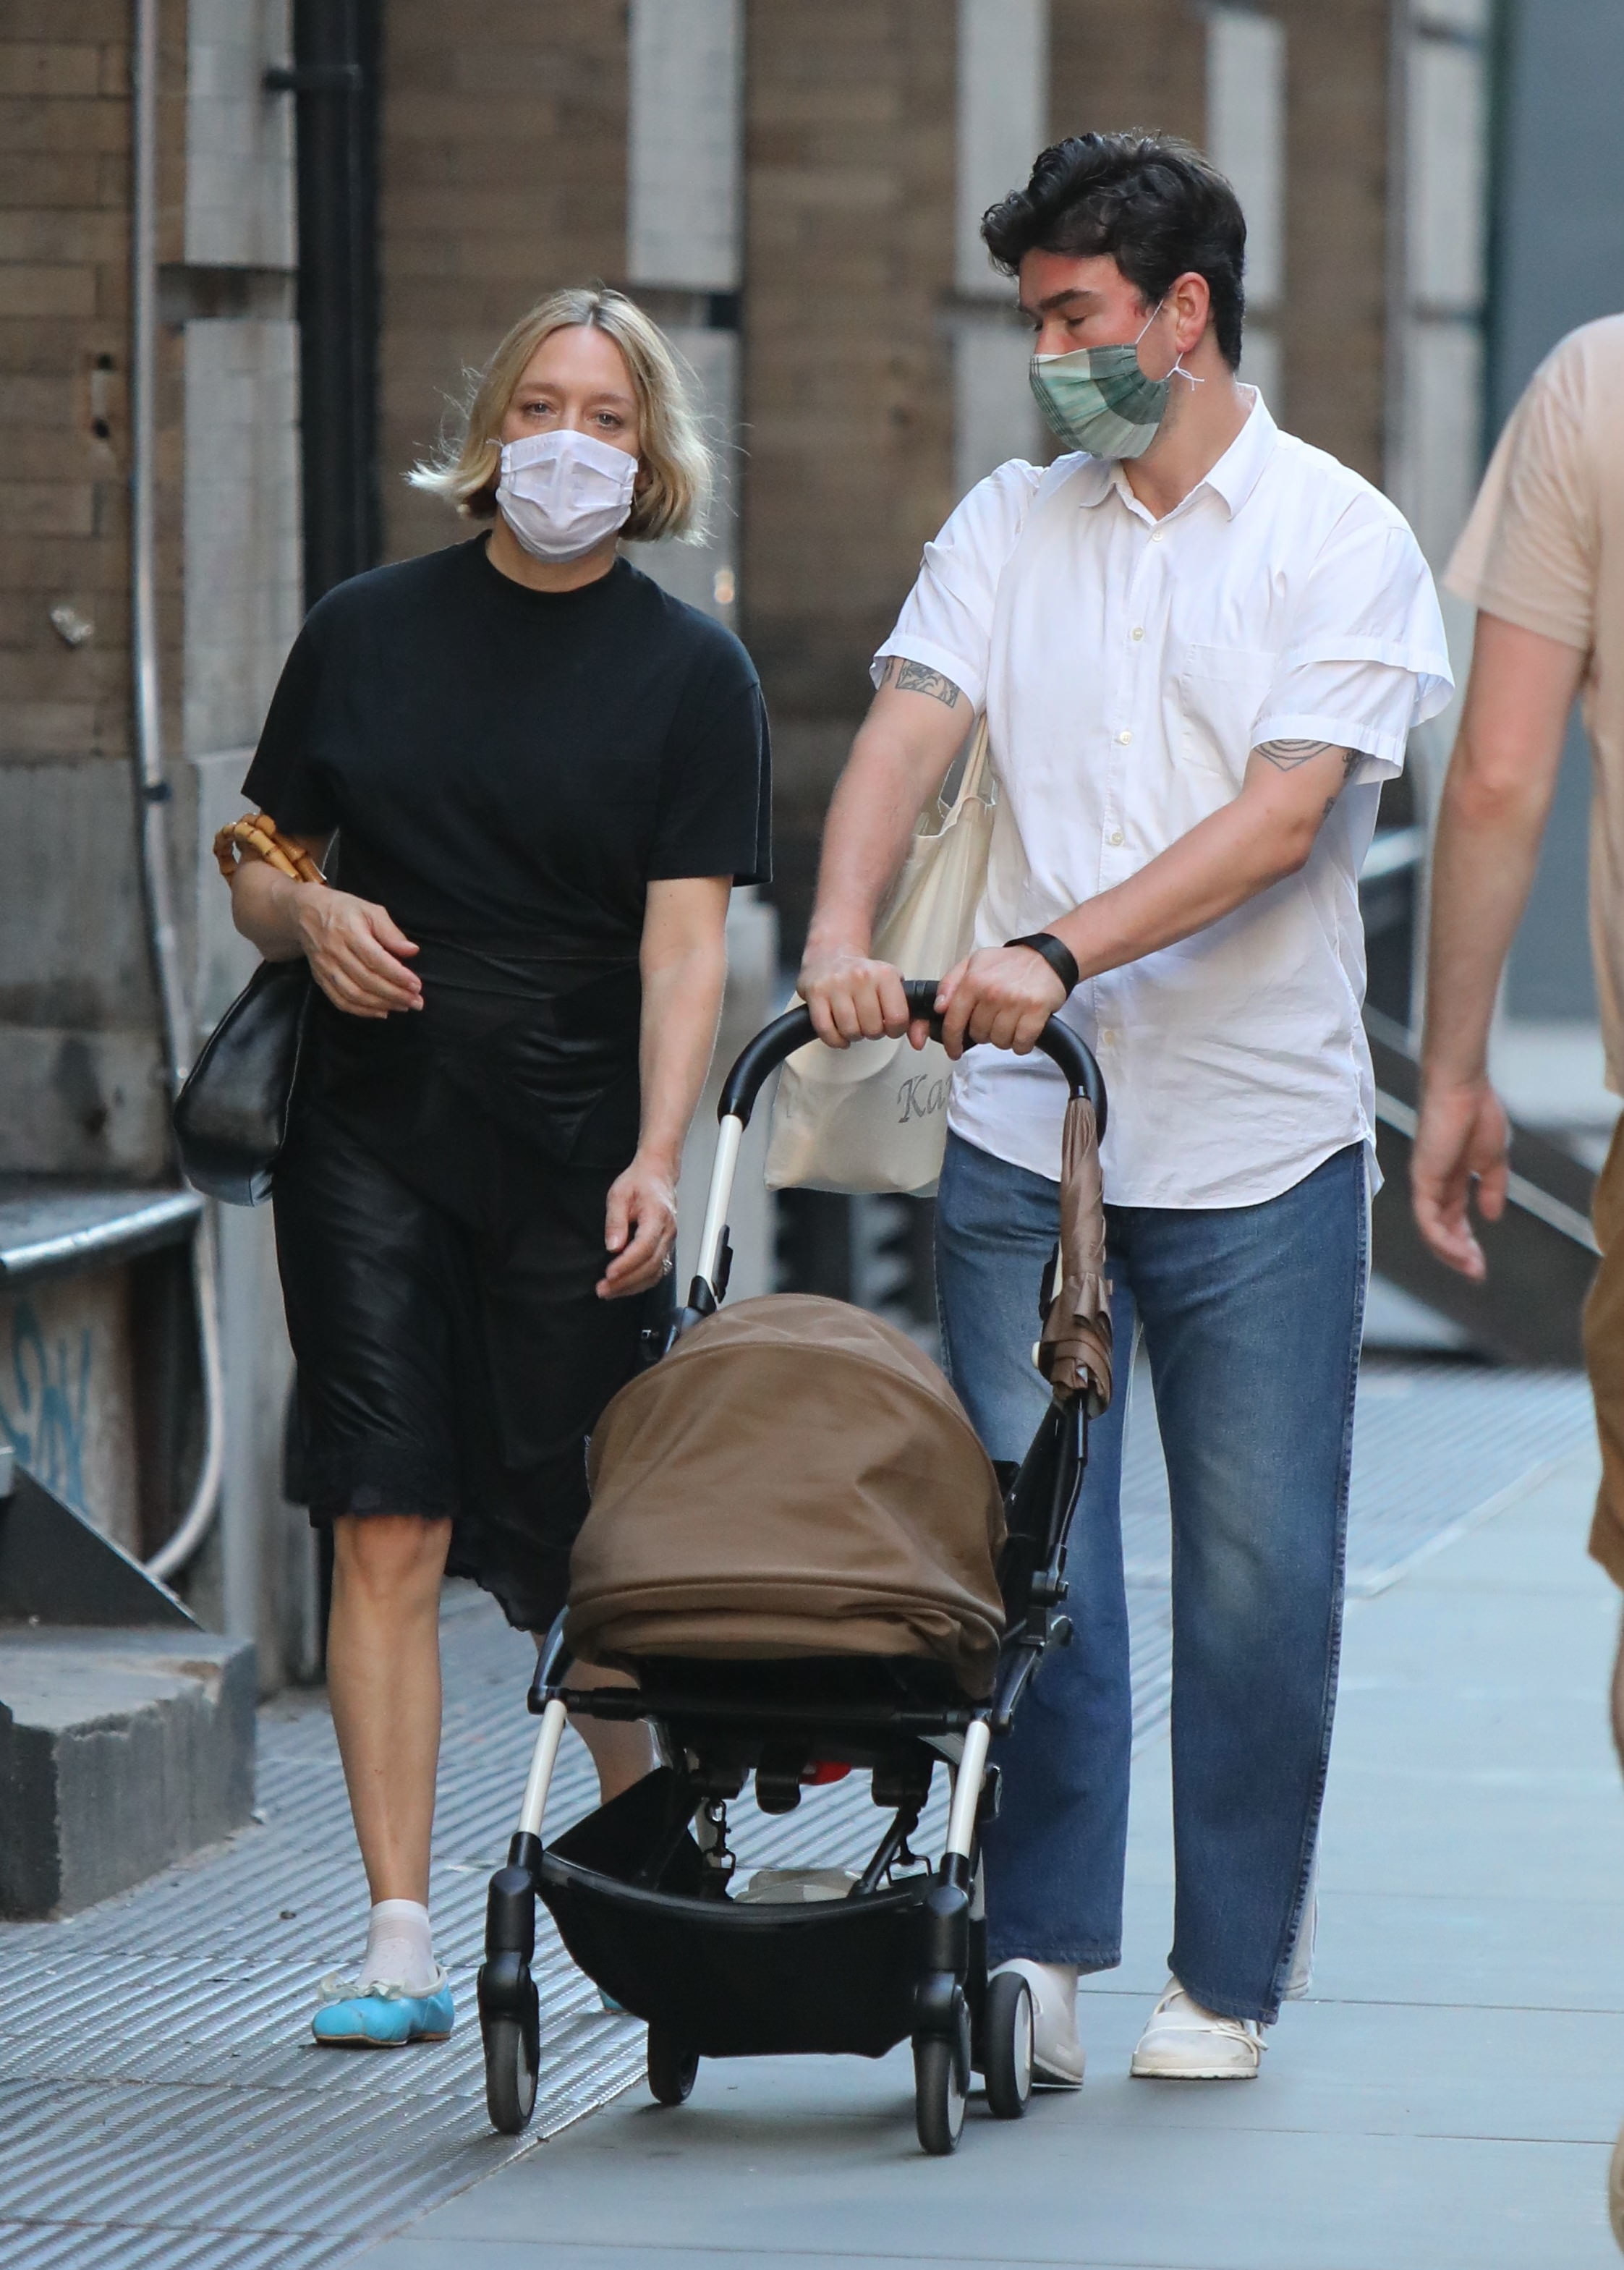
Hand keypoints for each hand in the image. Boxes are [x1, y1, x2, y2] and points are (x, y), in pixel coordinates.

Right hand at [296, 889, 421, 1018]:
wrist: (305, 913)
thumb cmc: (344, 910)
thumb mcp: (370, 910)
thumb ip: (391, 932)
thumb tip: (412, 951)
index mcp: (349, 932)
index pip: (375, 960)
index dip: (397, 975)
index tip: (416, 985)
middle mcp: (335, 952)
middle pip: (366, 980)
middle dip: (394, 994)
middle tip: (416, 1002)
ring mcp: (325, 968)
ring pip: (354, 995)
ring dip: (381, 1005)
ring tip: (403, 1007)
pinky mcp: (320, 979)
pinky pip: (340, 1001)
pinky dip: (361, 1011)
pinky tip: (381, 1011)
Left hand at [599, 1152, 677, 1298]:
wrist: (657, 1176)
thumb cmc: (639, 1182)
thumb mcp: (619, 1195)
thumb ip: (615, 1221)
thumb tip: (613, 1246)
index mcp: (657, 1216)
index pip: (644, 1246)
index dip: (627, 1263)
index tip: (609, 1274)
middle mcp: (667, 1232)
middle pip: (651, 1265)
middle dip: (626, 1281)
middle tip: (603, 1289)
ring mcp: (669, 1242)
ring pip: (656, 1272)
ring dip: (632, 1286)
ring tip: (610, 1292)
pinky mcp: (666, 1248)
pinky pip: (657, 1271)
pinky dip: (641, 1283)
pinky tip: (625, 1287)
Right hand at [798, 945, 928, 1050]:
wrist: (830, 955)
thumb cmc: (864, 977)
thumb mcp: (891, 986)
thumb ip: (909, 1014)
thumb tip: (918, 1042)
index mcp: (884, 974)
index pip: (898, 1018)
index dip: (895, 1030)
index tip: (889, 1026)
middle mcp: (860, 977)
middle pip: (873, 1028)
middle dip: (872, 1032)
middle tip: (868, 1022)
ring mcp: (836, 984)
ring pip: (850, 1030)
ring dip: (853, 1035)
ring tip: (853, 1024)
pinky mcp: (815, 993)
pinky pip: (826, 1030)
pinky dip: (834, 1039)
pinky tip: (839, 1034)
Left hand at [935, 945, 1066, 1059]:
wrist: (1047, 958)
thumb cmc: (1009, 964)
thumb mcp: (973, 964)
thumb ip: (950, 983)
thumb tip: (939, 1007)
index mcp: (973, 981)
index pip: (954, 1020)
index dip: (951, 1041)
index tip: (954, 1051)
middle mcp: (992, 992)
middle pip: (979, 1034)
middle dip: (985, 1033)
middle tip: (995, 1020)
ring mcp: (1015, 1002)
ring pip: (999, 1041)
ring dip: (1004, 1039)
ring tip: (1010, 1024)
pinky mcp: (1036, 1010)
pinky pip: (1021, 1042)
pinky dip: (1021, 1044)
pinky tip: (1023, 1032)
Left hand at [1410, 1074, 1509, 1279]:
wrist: (1462, 1087)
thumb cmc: (1476, 1112)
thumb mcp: (1492, 1159)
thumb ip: (1491, 1188)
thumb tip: (1491, 1216)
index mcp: (1450, 1179)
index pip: (1453, 1220)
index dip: (1465, 1243)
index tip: (1479, 1265)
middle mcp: (1434, 1184)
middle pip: (1441, 1230)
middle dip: (1458, 1255)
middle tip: (1476, 1274)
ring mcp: (1425, 1183)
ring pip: (1432, 1229)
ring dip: (1451, 1252)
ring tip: (1471, 1268)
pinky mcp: (1422, 1178)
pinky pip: (1427, 1218)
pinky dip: (1441, 1237)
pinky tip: (1458, 1250)